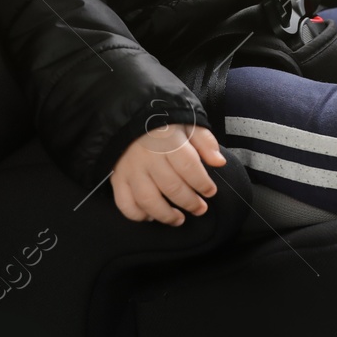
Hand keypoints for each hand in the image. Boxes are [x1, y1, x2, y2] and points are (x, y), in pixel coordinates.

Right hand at [110, 123, 226, 225]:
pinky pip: (125, 204)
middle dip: (190, 202)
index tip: (210, 192)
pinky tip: (151, 216)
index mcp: (167, 141)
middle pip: (171, 187)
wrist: (127, 117)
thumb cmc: (163, 123)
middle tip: (200, 209)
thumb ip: (205, 141)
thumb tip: (219, 162)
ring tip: (179, 219)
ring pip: (148, 200)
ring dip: (166, 215)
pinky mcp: (117, 179)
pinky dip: (138, 215)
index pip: (188, 167)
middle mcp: (147, 157)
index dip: (202, 183)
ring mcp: (130, 170)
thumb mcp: (188, 123)